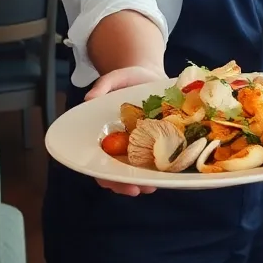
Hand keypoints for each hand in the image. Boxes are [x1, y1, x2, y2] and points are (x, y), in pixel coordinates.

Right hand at [86, 66, 166, 195]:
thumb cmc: (128, 78)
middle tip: (142, 188)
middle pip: (121, 172)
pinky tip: (172, 171)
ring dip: (148, 180)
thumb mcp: (115, 78)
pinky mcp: (160, 139)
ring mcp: (141, 144)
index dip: (107, 176)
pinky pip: (161, 157)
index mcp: (107, 135)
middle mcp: (123, 144)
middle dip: (130, 183)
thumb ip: (103, 85)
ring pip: (141, 169)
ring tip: (157, 184)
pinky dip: (165, 166)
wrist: (149, 74)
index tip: (116, 183)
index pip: (101, 163)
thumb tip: (89, 98)